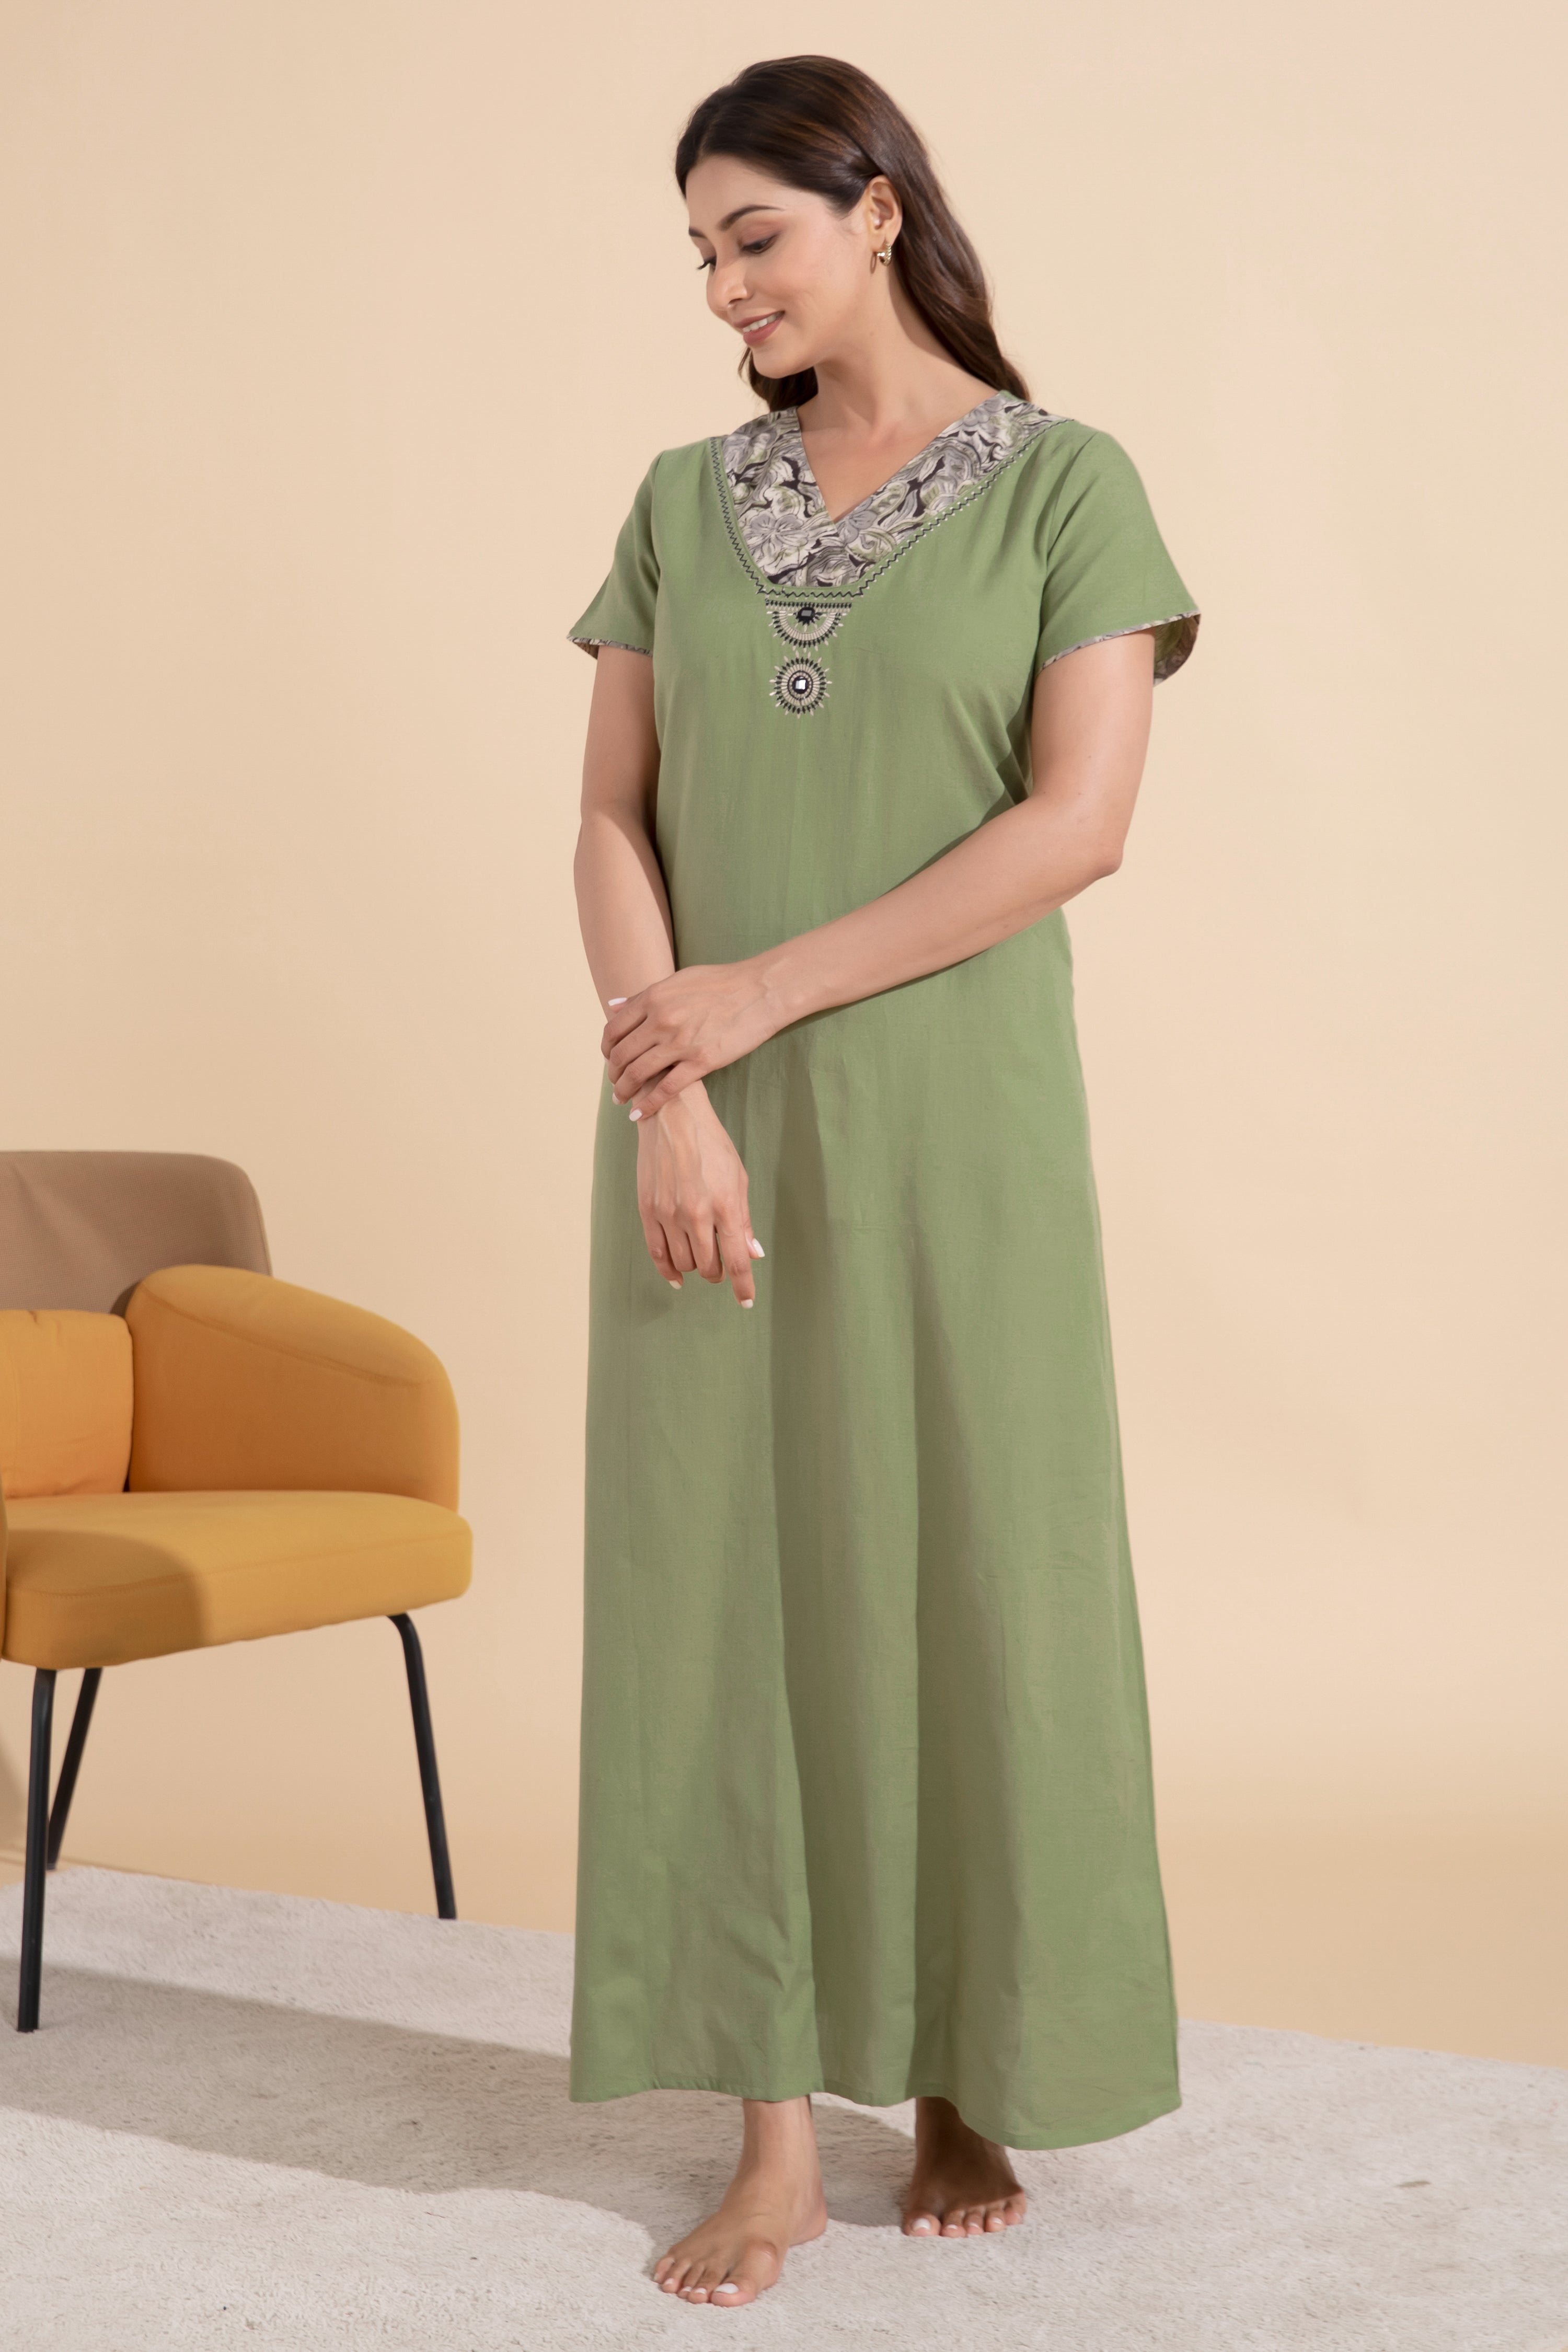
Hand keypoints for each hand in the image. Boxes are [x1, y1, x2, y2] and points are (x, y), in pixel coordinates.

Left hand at [604, 960, 781, 1117]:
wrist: (761, 990)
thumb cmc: (722, 983)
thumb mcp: (678, 980)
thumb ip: (644, 995)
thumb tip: (612, 1005)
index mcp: (654, 998)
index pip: (614, 1030)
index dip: (607, 1050)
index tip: (610, 1060)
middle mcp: (661, 1020)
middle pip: (621, 1055)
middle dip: (613, 1074)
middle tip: (615, 1084)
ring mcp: (680, 1042)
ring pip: (637, 1074)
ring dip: (624, 1091)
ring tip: (622, 1100)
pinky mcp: (701, 1061)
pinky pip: (666, 1089)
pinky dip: (649, 1104)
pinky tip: (639, 1114)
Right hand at [636, 1083, 764, 1306]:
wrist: (672, 1118)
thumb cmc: (711, 1145)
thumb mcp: (738, 1178)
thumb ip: (743, 1219)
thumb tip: (752, 1253)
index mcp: (724, 1206)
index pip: (735, 1261)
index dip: (743, 1286)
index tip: (746, 1300)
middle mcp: (696, 1215)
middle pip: (708, 1267)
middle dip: (718, 1272)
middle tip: (721, 1264)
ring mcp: (668, 1214)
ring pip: (684, 1263)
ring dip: (696, 1267)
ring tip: (701, 1257)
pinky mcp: (648, 1210)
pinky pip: (657, 1253)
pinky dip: (668, 1269)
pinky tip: (676, 1276)